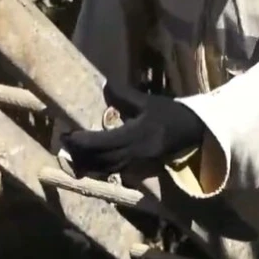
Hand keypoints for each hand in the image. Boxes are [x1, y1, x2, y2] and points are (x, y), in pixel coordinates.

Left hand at [61, 84, 205, 177]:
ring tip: (71, 154)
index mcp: (138, 135)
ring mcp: (139, 164)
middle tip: (63, 144)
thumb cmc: (170, 113)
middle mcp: (137, 153)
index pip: (104, 142)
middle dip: (80, 154)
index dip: (83, 141)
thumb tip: (104, 85)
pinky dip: (99, 168)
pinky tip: (88, 162)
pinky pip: (115, 172)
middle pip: (102, 159)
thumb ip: (125, 95)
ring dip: (87, 163)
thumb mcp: (148, 102)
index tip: (67, 135)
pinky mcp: (141, 170)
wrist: (194, 132)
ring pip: (107, 169)